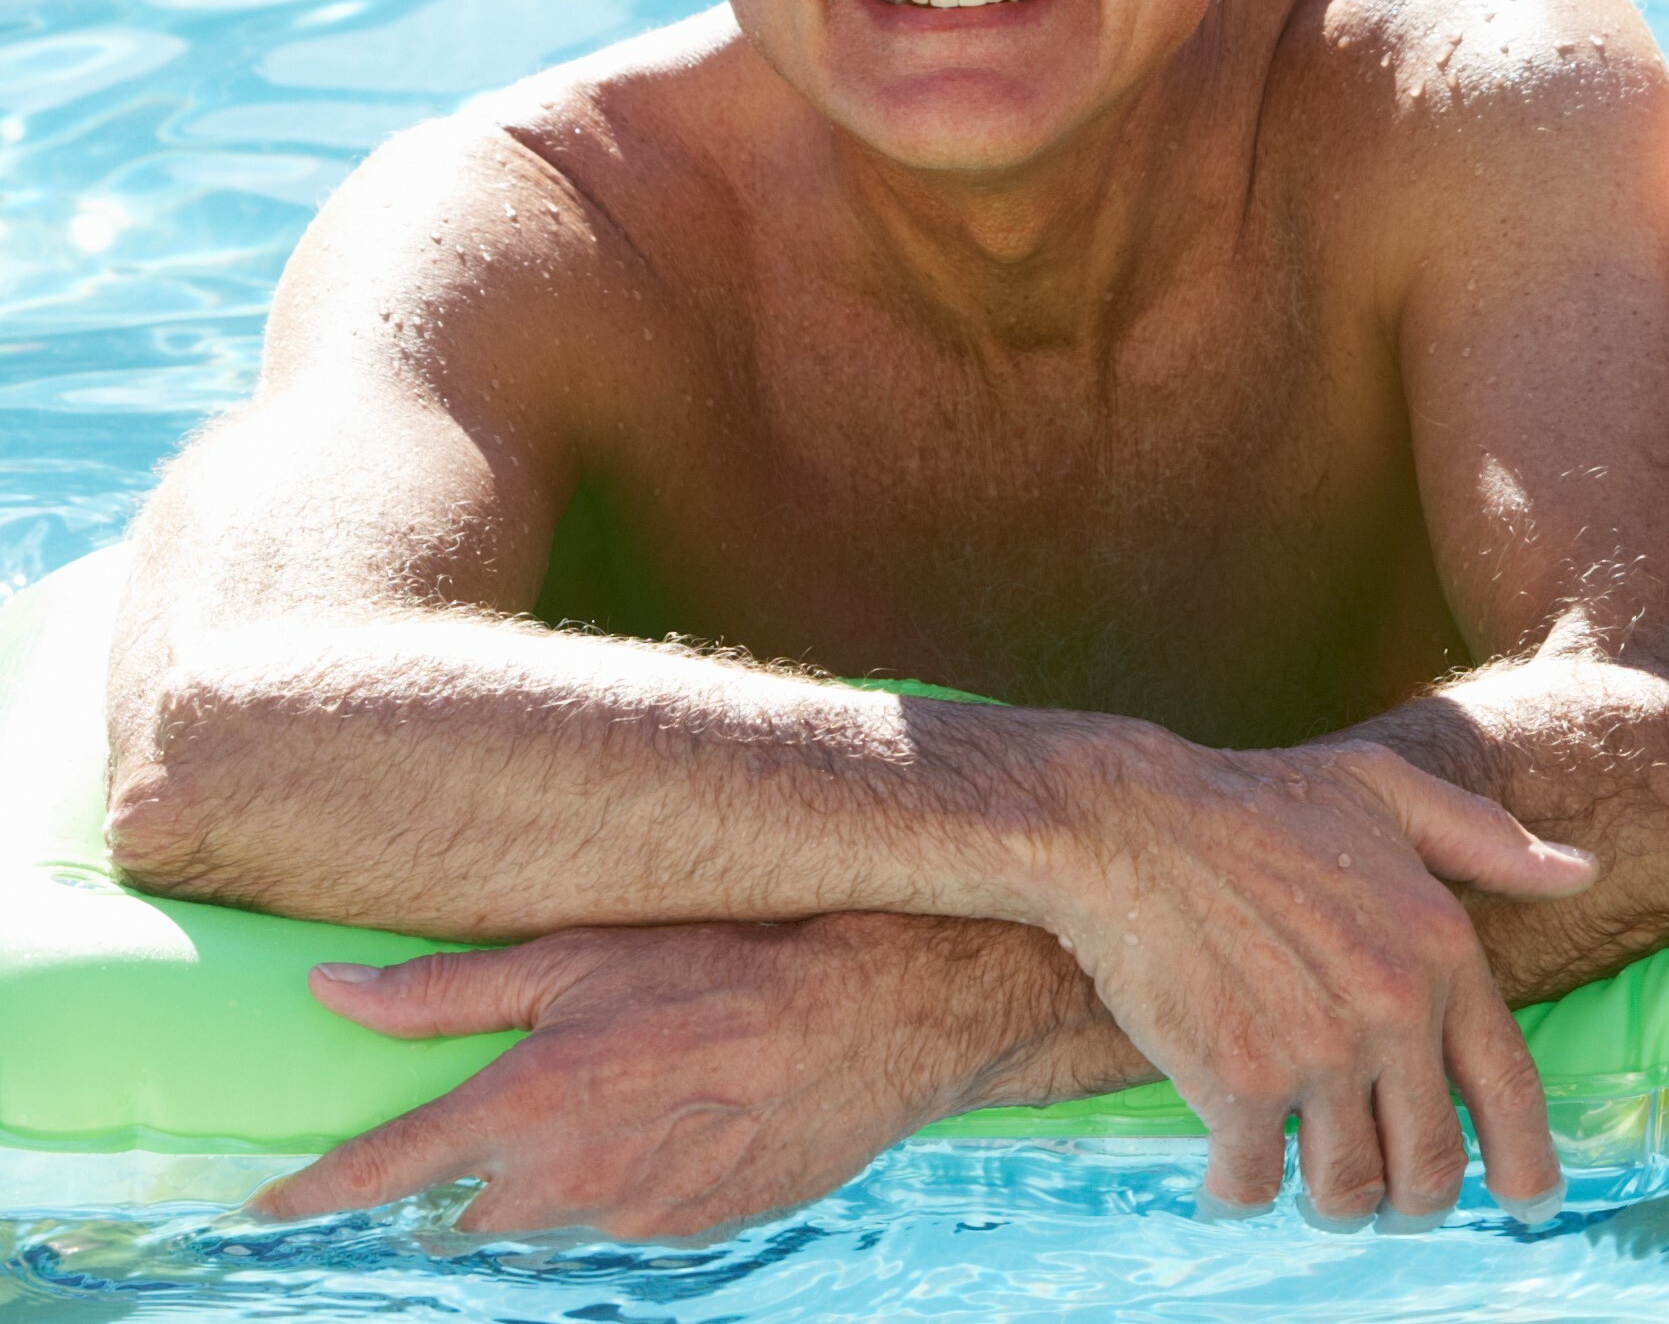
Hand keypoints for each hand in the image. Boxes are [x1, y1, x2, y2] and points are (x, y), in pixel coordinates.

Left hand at [247, 913, 1107, 1241]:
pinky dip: (616, 1189)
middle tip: (480, 1128)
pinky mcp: (690, 1231)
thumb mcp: (582, 957)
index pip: (381, 1172)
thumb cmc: (731, 964)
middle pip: (457, 1219)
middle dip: (450, 1188)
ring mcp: (631, 1217)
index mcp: (526, 1105)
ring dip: (538, 1189)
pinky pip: (618, 1225)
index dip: (311, 1195)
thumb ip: (446, 990)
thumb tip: (330, 991)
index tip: (266, 1206)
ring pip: (541, 1226)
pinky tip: (665, 1127)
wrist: (883, 1015)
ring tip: (594, 1116)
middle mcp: (566, 1180)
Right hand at [1026, 736, 1591, 1225]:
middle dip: (1413, 1201)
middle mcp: (1394, 1011)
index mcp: (1444, 951)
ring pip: (1348, 1190)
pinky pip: (1254, 1186)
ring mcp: (1317, 1053)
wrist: (1128, 823)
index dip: (1528, 1163)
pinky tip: (1229, 1172)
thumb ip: (1490, 841)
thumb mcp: (1391, 793)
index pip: (1510, 1087)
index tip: (1530, 1204)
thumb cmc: (1258, 803)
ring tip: (1309, 1182)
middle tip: (1389, 1203)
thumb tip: (1584, 872)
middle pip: (1430, 1166)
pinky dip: (1240, 1192)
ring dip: (1330, 1202)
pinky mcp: (1236, 1084)